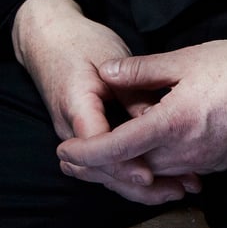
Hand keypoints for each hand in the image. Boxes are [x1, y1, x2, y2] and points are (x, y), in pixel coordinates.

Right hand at [12, 0, 200, 203]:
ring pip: (103, 173)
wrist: (48, 38)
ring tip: (174, 189)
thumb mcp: (110, 57)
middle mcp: (70, 129)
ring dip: (136, 186)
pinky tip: (154, 178)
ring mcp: (73, 136)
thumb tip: (158, 122)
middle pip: (101, 170)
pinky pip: (103, 163)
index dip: (124, 163)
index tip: (149, 174)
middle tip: (177, 189)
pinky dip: (127, 173)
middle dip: (137, 186)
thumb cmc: (80, 42)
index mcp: (76, 104)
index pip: (98, 146)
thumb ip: (132, 91)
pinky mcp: (83, 137)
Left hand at [56, 31, 226, 202]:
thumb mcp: (184, 58)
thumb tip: (106, 72)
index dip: (87, 154)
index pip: (119, 148)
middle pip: (133, 169)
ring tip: (103, 157)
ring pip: (154, 174)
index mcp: (175, 121)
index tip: (64, 153)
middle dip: (100, 167)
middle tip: (71, 160)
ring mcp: (205, 163)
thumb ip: (141, 69)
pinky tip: (145, 154)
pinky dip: (156, 167)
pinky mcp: (218, 165)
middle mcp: (188, 151)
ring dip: (128, 168)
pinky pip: (178, 173)